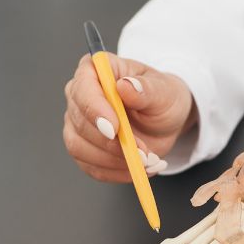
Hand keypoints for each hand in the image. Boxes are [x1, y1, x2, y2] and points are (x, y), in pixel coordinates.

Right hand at [64, 53, 196, 182]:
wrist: (165, 121)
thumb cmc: (163, 98)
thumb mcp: (164, 91)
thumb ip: (146, 89)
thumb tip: (126, 86)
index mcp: (97, 71)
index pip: (83, 87)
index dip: (95, 109)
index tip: (114, 129)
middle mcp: (80, 96)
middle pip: (79, 121)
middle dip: (110, 143)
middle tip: (142, 153)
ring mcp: (78, 124)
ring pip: (79, 147)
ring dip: (114, 160)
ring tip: (145, 161)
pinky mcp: (84, 149)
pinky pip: (91, 167)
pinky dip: (116, 173)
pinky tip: (137, 169)